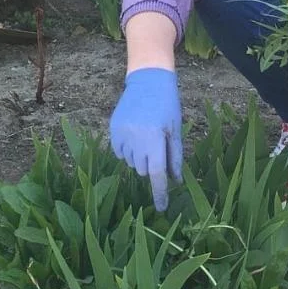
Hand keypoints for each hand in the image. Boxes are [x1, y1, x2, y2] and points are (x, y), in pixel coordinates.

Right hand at [109, 68, 181, 210]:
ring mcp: (122, 134)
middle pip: (143, 170)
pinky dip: (127, 150)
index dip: (159, 193)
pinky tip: (134, 135)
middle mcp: (136, 139)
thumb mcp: (175, 131)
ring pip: (130, 162)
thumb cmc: (167, 106)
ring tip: (145, 137)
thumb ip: (175, 158)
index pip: (156, 175)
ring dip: (138, 157)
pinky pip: (119, 152)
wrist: (147, 81)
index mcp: (154, 140)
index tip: (161, 208)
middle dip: (150, 166)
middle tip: (156, 148)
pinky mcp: (113, 130)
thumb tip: (174, 182)